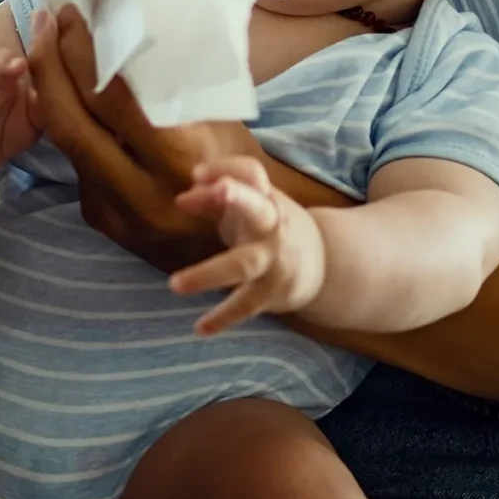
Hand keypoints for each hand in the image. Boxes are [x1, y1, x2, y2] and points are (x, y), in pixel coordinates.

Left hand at [22, 6, 226, 271]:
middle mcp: (144, 195)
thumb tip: (121, 28)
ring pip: (65, 144)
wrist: (246, 240)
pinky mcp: (103, 222)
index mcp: (180, 162)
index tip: (69, 15)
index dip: (82, 53)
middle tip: (43, 21)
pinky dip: (69, 124)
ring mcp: (118, 215)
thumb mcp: (219, 119)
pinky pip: (76, 164)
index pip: (111, 100)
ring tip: (47, 47)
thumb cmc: (237, 162)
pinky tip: (66, 93)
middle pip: (70, 124)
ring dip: (49, 92)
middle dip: (47, 66)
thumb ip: (171, 86)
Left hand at [168, 155, 325, 334]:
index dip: (225, 169)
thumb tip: (184, 194)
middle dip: (237, 197)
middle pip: (256, 208)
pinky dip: (223, 318)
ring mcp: (273, 260)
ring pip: (243, 265)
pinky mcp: (271, 292)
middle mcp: (272, 225)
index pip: (249, 172)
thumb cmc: (269, 224)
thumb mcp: (249, 204)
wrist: (324, 263)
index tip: (197, 174)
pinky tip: (199, 329)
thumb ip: (215, 196)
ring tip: (175, 284)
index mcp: (265, 197)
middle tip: (219, 190)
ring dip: (209, 273)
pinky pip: (245, 306)